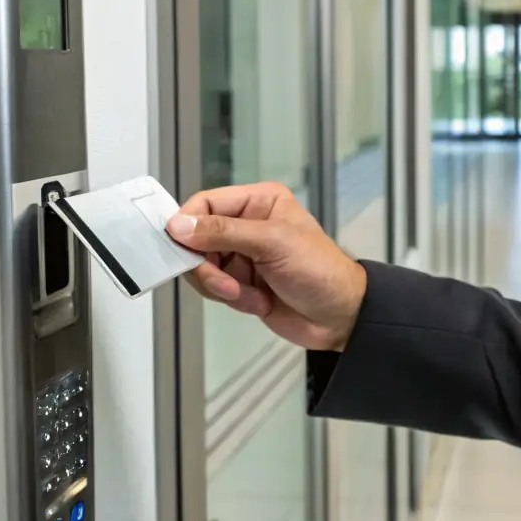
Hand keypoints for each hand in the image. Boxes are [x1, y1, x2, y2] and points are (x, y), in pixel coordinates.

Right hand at [167, 183, 366, 351]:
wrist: (340, 318)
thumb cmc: (322, 271)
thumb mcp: (273, 243)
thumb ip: (224, 232)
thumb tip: (181, 225)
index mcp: (258, 202)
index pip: (206, 204)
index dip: (188, 224)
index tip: (180, 246)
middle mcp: (247, 225)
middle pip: (197, 239)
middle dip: (207, 266)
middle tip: (226, 284)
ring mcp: (242, 255)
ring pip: (202, 267)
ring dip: (221, 287)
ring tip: (249, 295)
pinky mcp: (240, 283)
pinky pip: (214, 289)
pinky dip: (232, 299)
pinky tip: (258, 302)